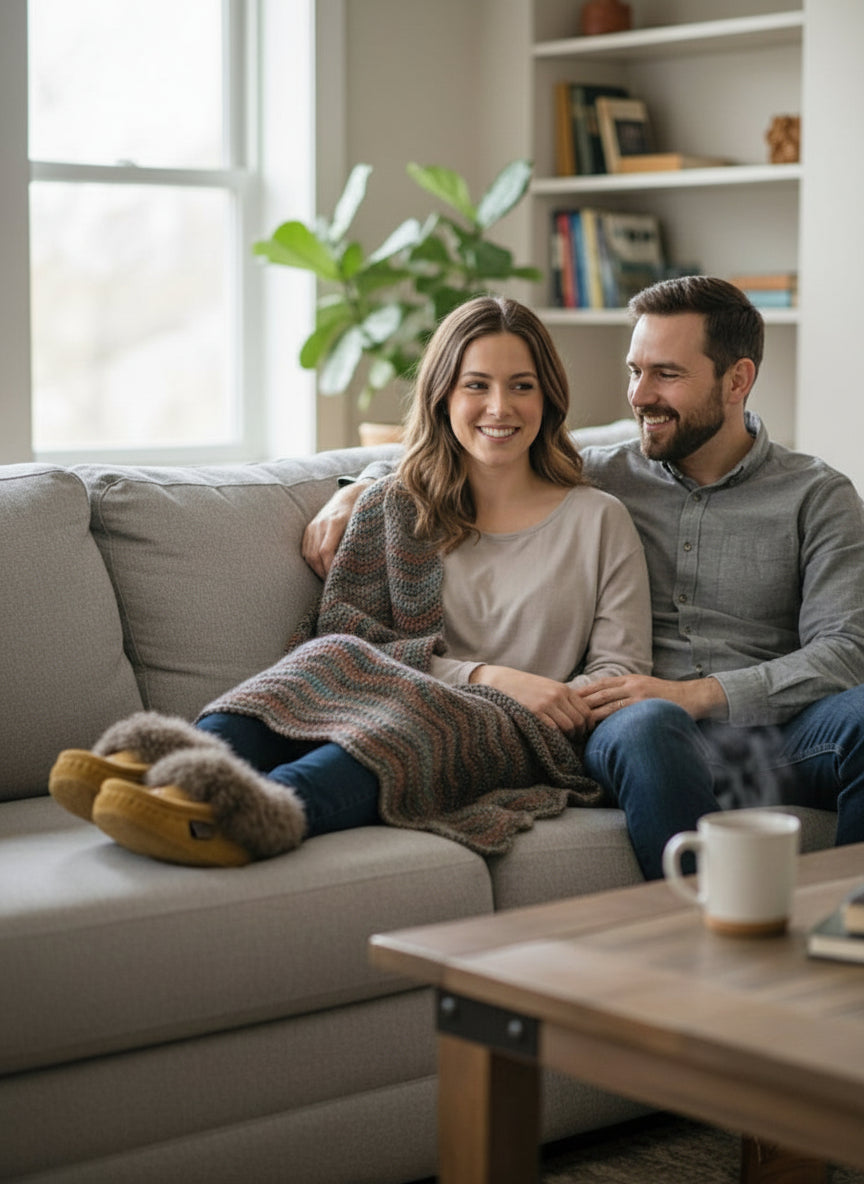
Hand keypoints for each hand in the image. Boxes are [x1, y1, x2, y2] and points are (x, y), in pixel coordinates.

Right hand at [301, 481, 369, 579]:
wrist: (348, 496)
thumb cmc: (361, 515)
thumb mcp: (362, 527)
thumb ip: (358, 544)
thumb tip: (358, 570)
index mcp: (335, 522)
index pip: (326, 551)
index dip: (329, 568)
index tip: (337, 580)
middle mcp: (320, 523)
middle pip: (315, 556)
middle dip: (322, 573)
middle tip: (333, 585)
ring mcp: (312, 526)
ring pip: (309, 555)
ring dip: (317, 570)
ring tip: (328, 580)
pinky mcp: (308, 529)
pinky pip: (306, 551)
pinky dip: (312, 563)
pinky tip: (321, 569)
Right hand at [470, 665, 595, 736]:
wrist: (502, 681)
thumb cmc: (526, 688)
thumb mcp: (549, 688)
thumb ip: (564, 700)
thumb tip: (580, 719)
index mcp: (564, 689)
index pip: (586, 711)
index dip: (588, 725)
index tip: (583, 732)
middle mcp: (558, 695)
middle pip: (580, 721)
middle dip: (580, 734)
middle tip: (575, 740)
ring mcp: (546, 703)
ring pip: (569, 727)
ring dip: (569, 737)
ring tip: (564, 741)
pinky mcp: (534, 711)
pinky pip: (553, 729)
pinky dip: (556, 736)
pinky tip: (552, 739)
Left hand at [578, 674, 727, 721]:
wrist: (692, 697)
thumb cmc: (666, 698)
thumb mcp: (644, 689)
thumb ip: (625, 694)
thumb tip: (605, 705)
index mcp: (627, 679)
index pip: (597, 685)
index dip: (579, 692)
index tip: (563, 699)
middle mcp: (629, 684)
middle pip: (597, 693)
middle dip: (577, 703)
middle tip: (560, 712)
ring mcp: (636, 694)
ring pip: (604, 703)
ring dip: (587, 714)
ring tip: (572, 724)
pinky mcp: (643, 705)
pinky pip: (620, 712)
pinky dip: (605, 720)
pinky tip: (594, 728)